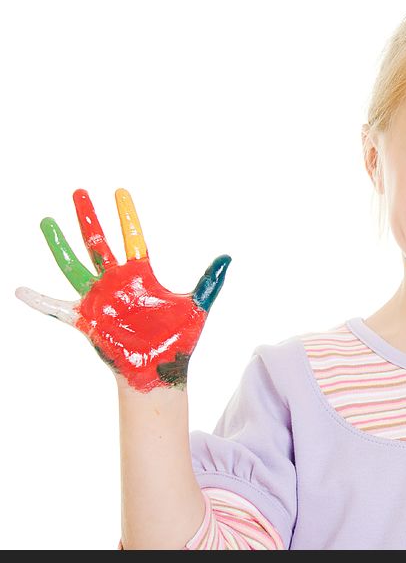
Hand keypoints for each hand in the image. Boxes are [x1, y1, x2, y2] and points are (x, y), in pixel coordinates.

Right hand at [15, 188, 230, 393]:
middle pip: (99, 243)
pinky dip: (39, 301)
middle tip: (80, 191)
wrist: (162, 371)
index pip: (132, 238)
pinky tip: (20, 290)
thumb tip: (228, 256)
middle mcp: (117, 283)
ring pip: (74, 265)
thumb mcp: (198, 305)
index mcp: (141, 277)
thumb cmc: (179, 341)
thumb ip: (210, 280)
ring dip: (60, 245)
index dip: (127, 216)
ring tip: (46, 221)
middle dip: (90, 218)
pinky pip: (58, 308)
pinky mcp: (88, 320)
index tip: (120, 192)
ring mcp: (100, 300)